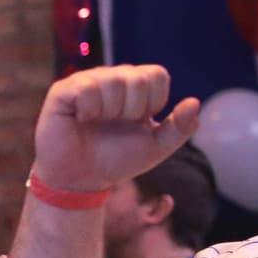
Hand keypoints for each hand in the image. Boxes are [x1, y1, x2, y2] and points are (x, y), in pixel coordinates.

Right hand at [32, 64, 199, 191]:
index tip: (137, 122)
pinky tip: (81, 119)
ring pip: (113, 80)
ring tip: (95, 123)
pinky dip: (89, 109)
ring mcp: (86, 82)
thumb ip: (179, 128)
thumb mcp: (155, 148)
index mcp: (134, 87)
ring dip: (109, 111)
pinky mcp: (63, 91)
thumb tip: (194, 103)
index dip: (152, 102)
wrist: (80, 182)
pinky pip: (86, 88)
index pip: (156, 75)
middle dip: (132, 109)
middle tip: (114, 124)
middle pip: (138, 77)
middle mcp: (111, 78)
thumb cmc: (115, 161)